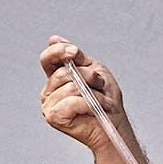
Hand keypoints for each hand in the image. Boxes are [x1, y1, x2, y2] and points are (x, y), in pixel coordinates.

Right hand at [39, 36, 121, 153]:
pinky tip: (93, 110)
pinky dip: (88, 104)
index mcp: (56, 77)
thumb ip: (76, 58)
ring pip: (69, 87)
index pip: (48, 58)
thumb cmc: (105, 100)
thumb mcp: (94, 70)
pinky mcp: (53, 117)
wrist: (114, 124)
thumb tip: (54, 39)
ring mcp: (49, 104)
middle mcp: (49, 91)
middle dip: (88, 76)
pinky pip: (71, 102)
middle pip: (63, 72)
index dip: (59, 51)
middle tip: (100, 85)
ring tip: (100, 100)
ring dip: (92, 92)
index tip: (75, 51)